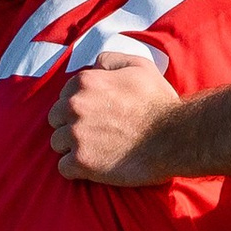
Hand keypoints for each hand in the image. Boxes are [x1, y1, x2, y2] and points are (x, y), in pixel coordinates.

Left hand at [48, 47, 182, 182]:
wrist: (174, 138)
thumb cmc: (160, 103)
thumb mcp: (140, 67)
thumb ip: (112, 60)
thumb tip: (96, 64)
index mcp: (85, 82)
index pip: (64, 96)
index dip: (79, 109)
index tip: (95, 118)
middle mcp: (74, 106)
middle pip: (56, 120)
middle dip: (70, 127)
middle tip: (94, 136)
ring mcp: (76, 134)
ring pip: (57, 143)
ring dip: (72, 148)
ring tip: (95, 153)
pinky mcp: (81, 162)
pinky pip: (63, 168)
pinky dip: (76, 170)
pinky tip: (93, 168)